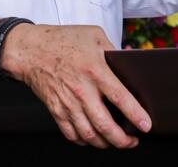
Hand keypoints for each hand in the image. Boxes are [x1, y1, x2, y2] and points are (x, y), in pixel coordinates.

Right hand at [1, 24, 150, 148]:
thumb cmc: (63, 39)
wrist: (31, 49)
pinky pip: (71, 133)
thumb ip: (113, 50)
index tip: (146, 125)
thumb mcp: (94, 35)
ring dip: (105, 143)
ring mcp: (67, 102)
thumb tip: (128, 61)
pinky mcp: (56, 109)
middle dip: (122, 139)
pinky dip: (83, 140)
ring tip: (115, 142)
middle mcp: (82, 90)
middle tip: (132, 141)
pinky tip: (92, 138)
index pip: (120, 98)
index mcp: (95, 70)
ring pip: (89, 133)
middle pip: (105, 124)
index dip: (135, 114)